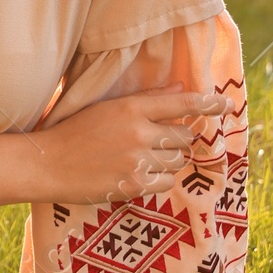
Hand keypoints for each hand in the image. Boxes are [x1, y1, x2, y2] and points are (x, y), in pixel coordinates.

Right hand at [35, 88, 222, 204]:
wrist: (46, 165)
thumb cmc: (74, 133)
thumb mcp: (106, 108)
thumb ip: (144, 99)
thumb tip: (179, 87)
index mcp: (130, 108)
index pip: (181, 103)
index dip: (208, 104)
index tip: (226, 105)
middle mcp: (138, 132)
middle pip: (184, 136)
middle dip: (176, 140)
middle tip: (156, 143)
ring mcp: (137, 161)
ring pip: (177, 161)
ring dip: (168, 161)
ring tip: (143, 160)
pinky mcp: (133, 185)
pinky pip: (166, 182)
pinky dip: (157, 180)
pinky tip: (136, 175)